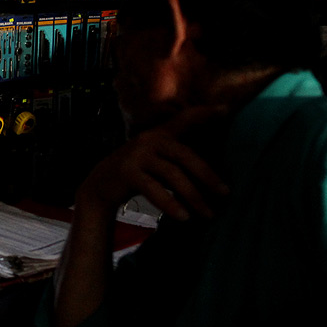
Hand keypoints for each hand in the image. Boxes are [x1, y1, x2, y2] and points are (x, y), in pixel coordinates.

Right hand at [78, 106, 229, 221]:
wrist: (100, 185)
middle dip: (208, 175)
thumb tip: (214, 175)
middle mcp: (149, 140)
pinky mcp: (128, 172)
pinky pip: (155, 189)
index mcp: (160, 134)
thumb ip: (178, 159)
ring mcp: (137, 155)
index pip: (185, 119)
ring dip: (194, 196)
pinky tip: (184, 217)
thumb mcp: (156, 159)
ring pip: (173, 175)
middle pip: (186, 156)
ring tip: (208, 214)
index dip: (205, 113)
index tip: (227, 109)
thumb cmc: (138, 174)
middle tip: (226, 193)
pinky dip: (171, 204)